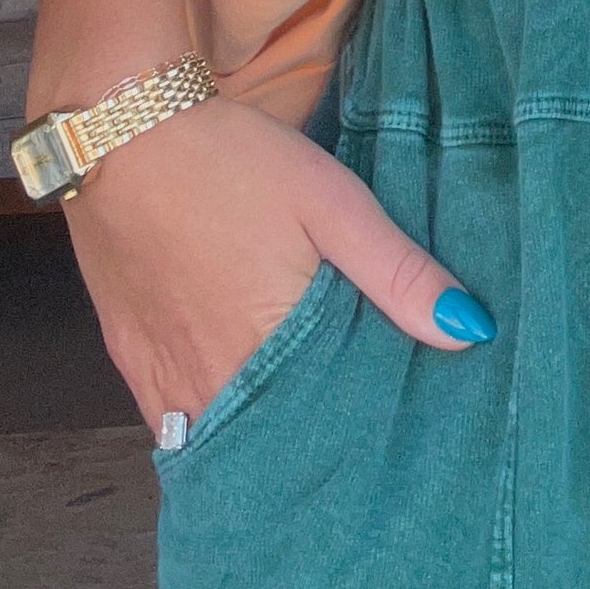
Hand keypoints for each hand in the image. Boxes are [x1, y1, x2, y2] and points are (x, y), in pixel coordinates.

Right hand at [62, 93, 493, 437]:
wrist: (118, 128)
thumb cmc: (232, 162)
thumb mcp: (333, 204)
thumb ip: (399, 273)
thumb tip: (471, 331)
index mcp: (265, 352)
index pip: (322, 436)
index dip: (356, 449)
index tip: (391, 456)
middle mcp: (206, 382)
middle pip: (266, 447)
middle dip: (307, 456)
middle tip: (354, 460)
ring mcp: (158, 374)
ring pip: (215, 440)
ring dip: (255, 444)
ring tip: (301, 445)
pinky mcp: (127, 356)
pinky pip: (169, 419)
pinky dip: (204, 424)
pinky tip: (236, 414)